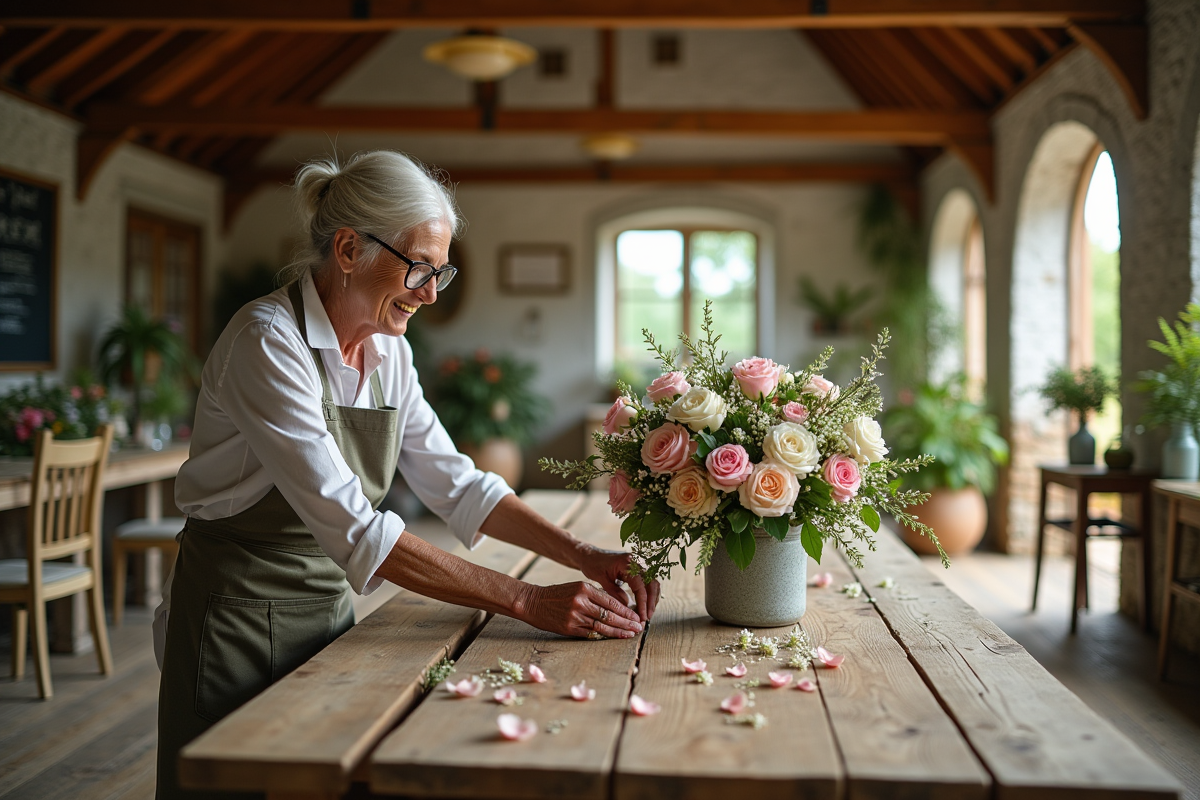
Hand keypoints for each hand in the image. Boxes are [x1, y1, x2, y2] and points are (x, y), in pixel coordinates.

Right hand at [518, 581, 644, 638]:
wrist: (533, 602)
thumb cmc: (557, 594)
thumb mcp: (576, 587)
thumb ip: (595, 596)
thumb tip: (616, 606)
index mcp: (584, 589)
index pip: (611, 601)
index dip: (625, 611)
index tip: (636, 616)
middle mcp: (581, 602)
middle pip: (609, 615)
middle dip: (626, 623)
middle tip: (639, 628)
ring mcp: (575, 616)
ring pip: (602, 626)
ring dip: (618, 632)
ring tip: (630, 634)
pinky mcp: (569, 628)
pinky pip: (590, 634)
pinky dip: (603, 636)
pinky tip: (613, 638)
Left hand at [578, 546, 661, 622]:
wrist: (590, 555)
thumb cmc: (593, 565)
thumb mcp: (602, 580)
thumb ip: (615, 593)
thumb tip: (628, 608)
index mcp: (627, 563)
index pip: (641, 586)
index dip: (643, 603)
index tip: (642, 616)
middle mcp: (637, 561)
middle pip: (652, 584)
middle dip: (651, 602)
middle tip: (646, 618)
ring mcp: (639, 564)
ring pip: (653, 583)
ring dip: (652, 599)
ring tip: (647, 614)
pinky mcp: (639, 568)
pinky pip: (649, 581)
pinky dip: (649, 594)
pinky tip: (645, 605)